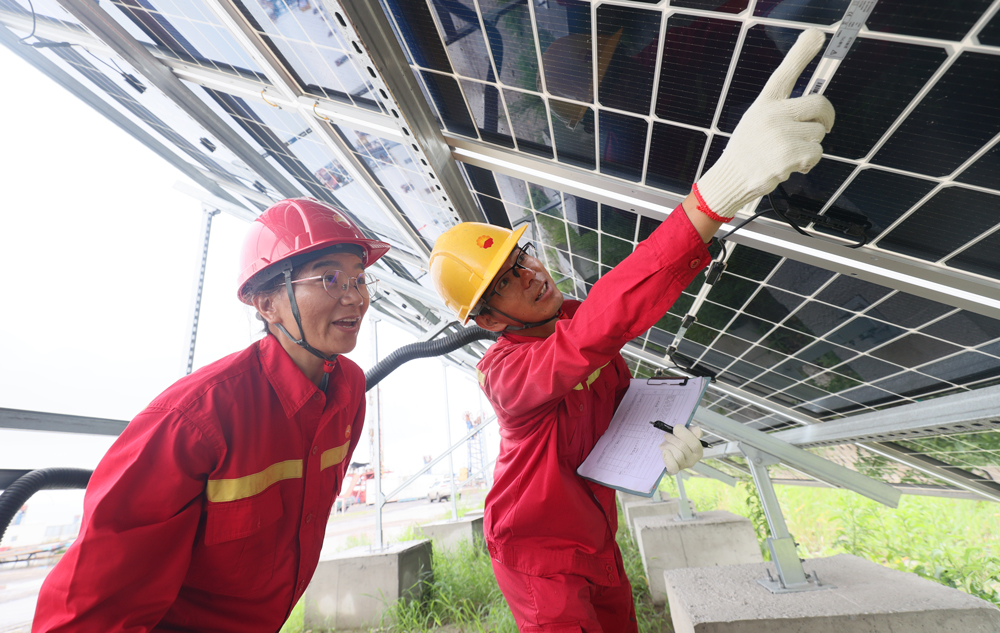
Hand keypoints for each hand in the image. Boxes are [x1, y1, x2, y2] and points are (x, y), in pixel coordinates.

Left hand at [660, 425, 703, 474]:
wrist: (668, 450)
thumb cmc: (677, 441)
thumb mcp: (686, 433)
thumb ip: (692, 431)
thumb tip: (697, 430)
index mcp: (698, 450)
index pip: (695, 443)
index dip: (684, 434)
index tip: (677, 427)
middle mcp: (693, 459)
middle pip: (683, 447)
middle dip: (672, 438)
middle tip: (667, 435)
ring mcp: (684, 465)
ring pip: (677, 455)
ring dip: (668, 446)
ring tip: (664, 444)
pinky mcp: (675, 470)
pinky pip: (673, 466)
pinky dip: (668, 458)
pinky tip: (665, 452)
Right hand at [694, 28, 834, 220]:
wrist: (733, 177)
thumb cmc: (749, 148)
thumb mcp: (758, 119)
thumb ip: (783, 108)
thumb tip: (815, 105)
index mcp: (765, 103)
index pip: (785, 73)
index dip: (802, 52)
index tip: (816, 35)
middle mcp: (773, 115)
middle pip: (820, 104)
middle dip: (826, 117)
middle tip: (823, 126)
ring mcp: (782, 135)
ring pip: (819, 133)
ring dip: (811, 145)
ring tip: (789, 152)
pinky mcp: (790, 155)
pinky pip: (816, 152)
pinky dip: (808, 162)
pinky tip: (790, 164)